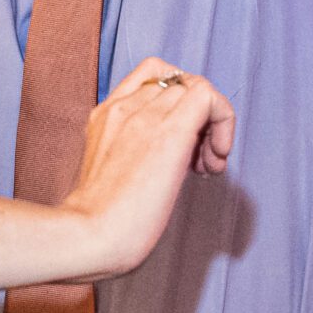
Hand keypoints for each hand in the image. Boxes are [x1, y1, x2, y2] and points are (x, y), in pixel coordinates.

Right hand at [57, 60, 235, 276]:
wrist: (89, 234)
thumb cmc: (99, 221)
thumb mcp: (110, 173)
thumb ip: (133, 152)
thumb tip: (171, 158)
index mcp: (105, 114)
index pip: (152, 78)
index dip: (176, 105)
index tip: (179, 147)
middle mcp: (123, 106)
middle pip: (179, 84)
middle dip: (198, 121)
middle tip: (198, 164)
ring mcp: (144, 114)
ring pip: (197, 87)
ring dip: (213, 125)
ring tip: (206, 166)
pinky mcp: (170, 130)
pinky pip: (209, 98)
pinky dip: (223, 121)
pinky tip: (214, 159)